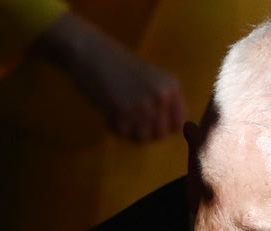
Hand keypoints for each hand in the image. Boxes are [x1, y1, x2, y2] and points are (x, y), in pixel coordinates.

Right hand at [37, 12, 187, 141]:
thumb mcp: (152, 79)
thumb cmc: (120, 66)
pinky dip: (115, 128)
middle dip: (146, 132)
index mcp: (171, 87)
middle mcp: (160, 97)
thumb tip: (178, 132)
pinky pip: (123, 134)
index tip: (152, 123)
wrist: (91, 52)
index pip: (179, 124)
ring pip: (142, 138)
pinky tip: (109, 113)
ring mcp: (142, 105)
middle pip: (160, 134)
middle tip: (132, 120)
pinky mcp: (121, 111)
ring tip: (121, 117)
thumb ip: (165, 102)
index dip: (165, 127)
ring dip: (130, 131)